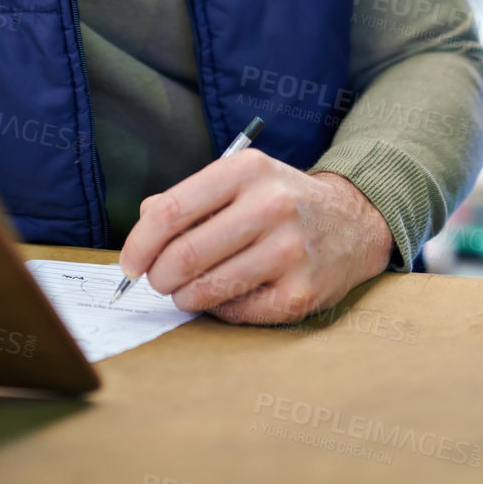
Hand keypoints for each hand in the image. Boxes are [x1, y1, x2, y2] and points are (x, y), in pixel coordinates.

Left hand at [117, 151, 394, 325]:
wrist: (352, 222)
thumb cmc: (280, 201)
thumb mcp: (239, 181)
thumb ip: (188, 199)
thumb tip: (144, 226)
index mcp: (247, 171)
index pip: (172, 210)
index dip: (140, 243)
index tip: (130, 263)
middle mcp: (271, 206)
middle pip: (184, 255)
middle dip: (158, 277)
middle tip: (158, 281)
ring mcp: (290, 251)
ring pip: (206, 289)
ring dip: (183, 296)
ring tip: (186, 290)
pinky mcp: (301, 292)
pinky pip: (236, 312)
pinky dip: (218, 309)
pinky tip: (226, 295)